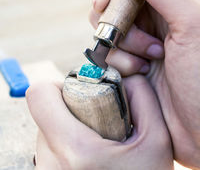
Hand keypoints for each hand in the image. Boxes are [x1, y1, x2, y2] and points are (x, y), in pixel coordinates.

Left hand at [26, 76, 172, 169]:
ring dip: (69, 127)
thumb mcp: (157, 139)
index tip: (79, 92)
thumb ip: (141, 97)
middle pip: (46, 113)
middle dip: (72, 108)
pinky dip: (66, 145)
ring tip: (96, 141)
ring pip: (47, 131)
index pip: (40, 96)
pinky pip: (49, 150)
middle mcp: (51, 165)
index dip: (57, 86)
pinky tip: (90, 156)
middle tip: (97, 119)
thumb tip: (123, 76)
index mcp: (74, 150)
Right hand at [90, 0, 199, 168]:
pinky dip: (118, 59)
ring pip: (105, 20)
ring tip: (149, 56)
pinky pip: (107, 47)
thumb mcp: (189, 23)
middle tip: (108, 15)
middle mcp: (152, 11)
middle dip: (110, 6)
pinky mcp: (127, 57)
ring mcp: (138, 34)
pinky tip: (140, 71)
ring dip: (120, 39)